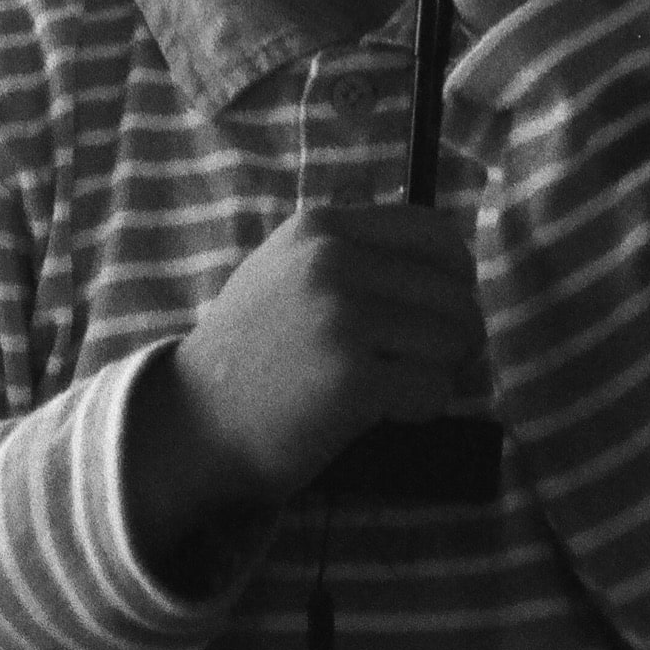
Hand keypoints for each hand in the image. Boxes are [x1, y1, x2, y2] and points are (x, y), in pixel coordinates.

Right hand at [140, 207, 483, 541]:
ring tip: (396, 387)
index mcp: (320, 228)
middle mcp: (331, 261)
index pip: (436, 234)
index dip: (455, 278)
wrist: (193, 422)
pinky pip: (434, 390)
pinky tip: (381, 413)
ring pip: (455, 340)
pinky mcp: (352, 379)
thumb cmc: (250, 352)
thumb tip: (445, 261)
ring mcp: (341, 318)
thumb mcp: (284, 270)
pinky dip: (421, 408)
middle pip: (457, 294)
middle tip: (422, 365)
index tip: (437, 312)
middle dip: (455, 337)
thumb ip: (350, 252)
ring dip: (441, 373)